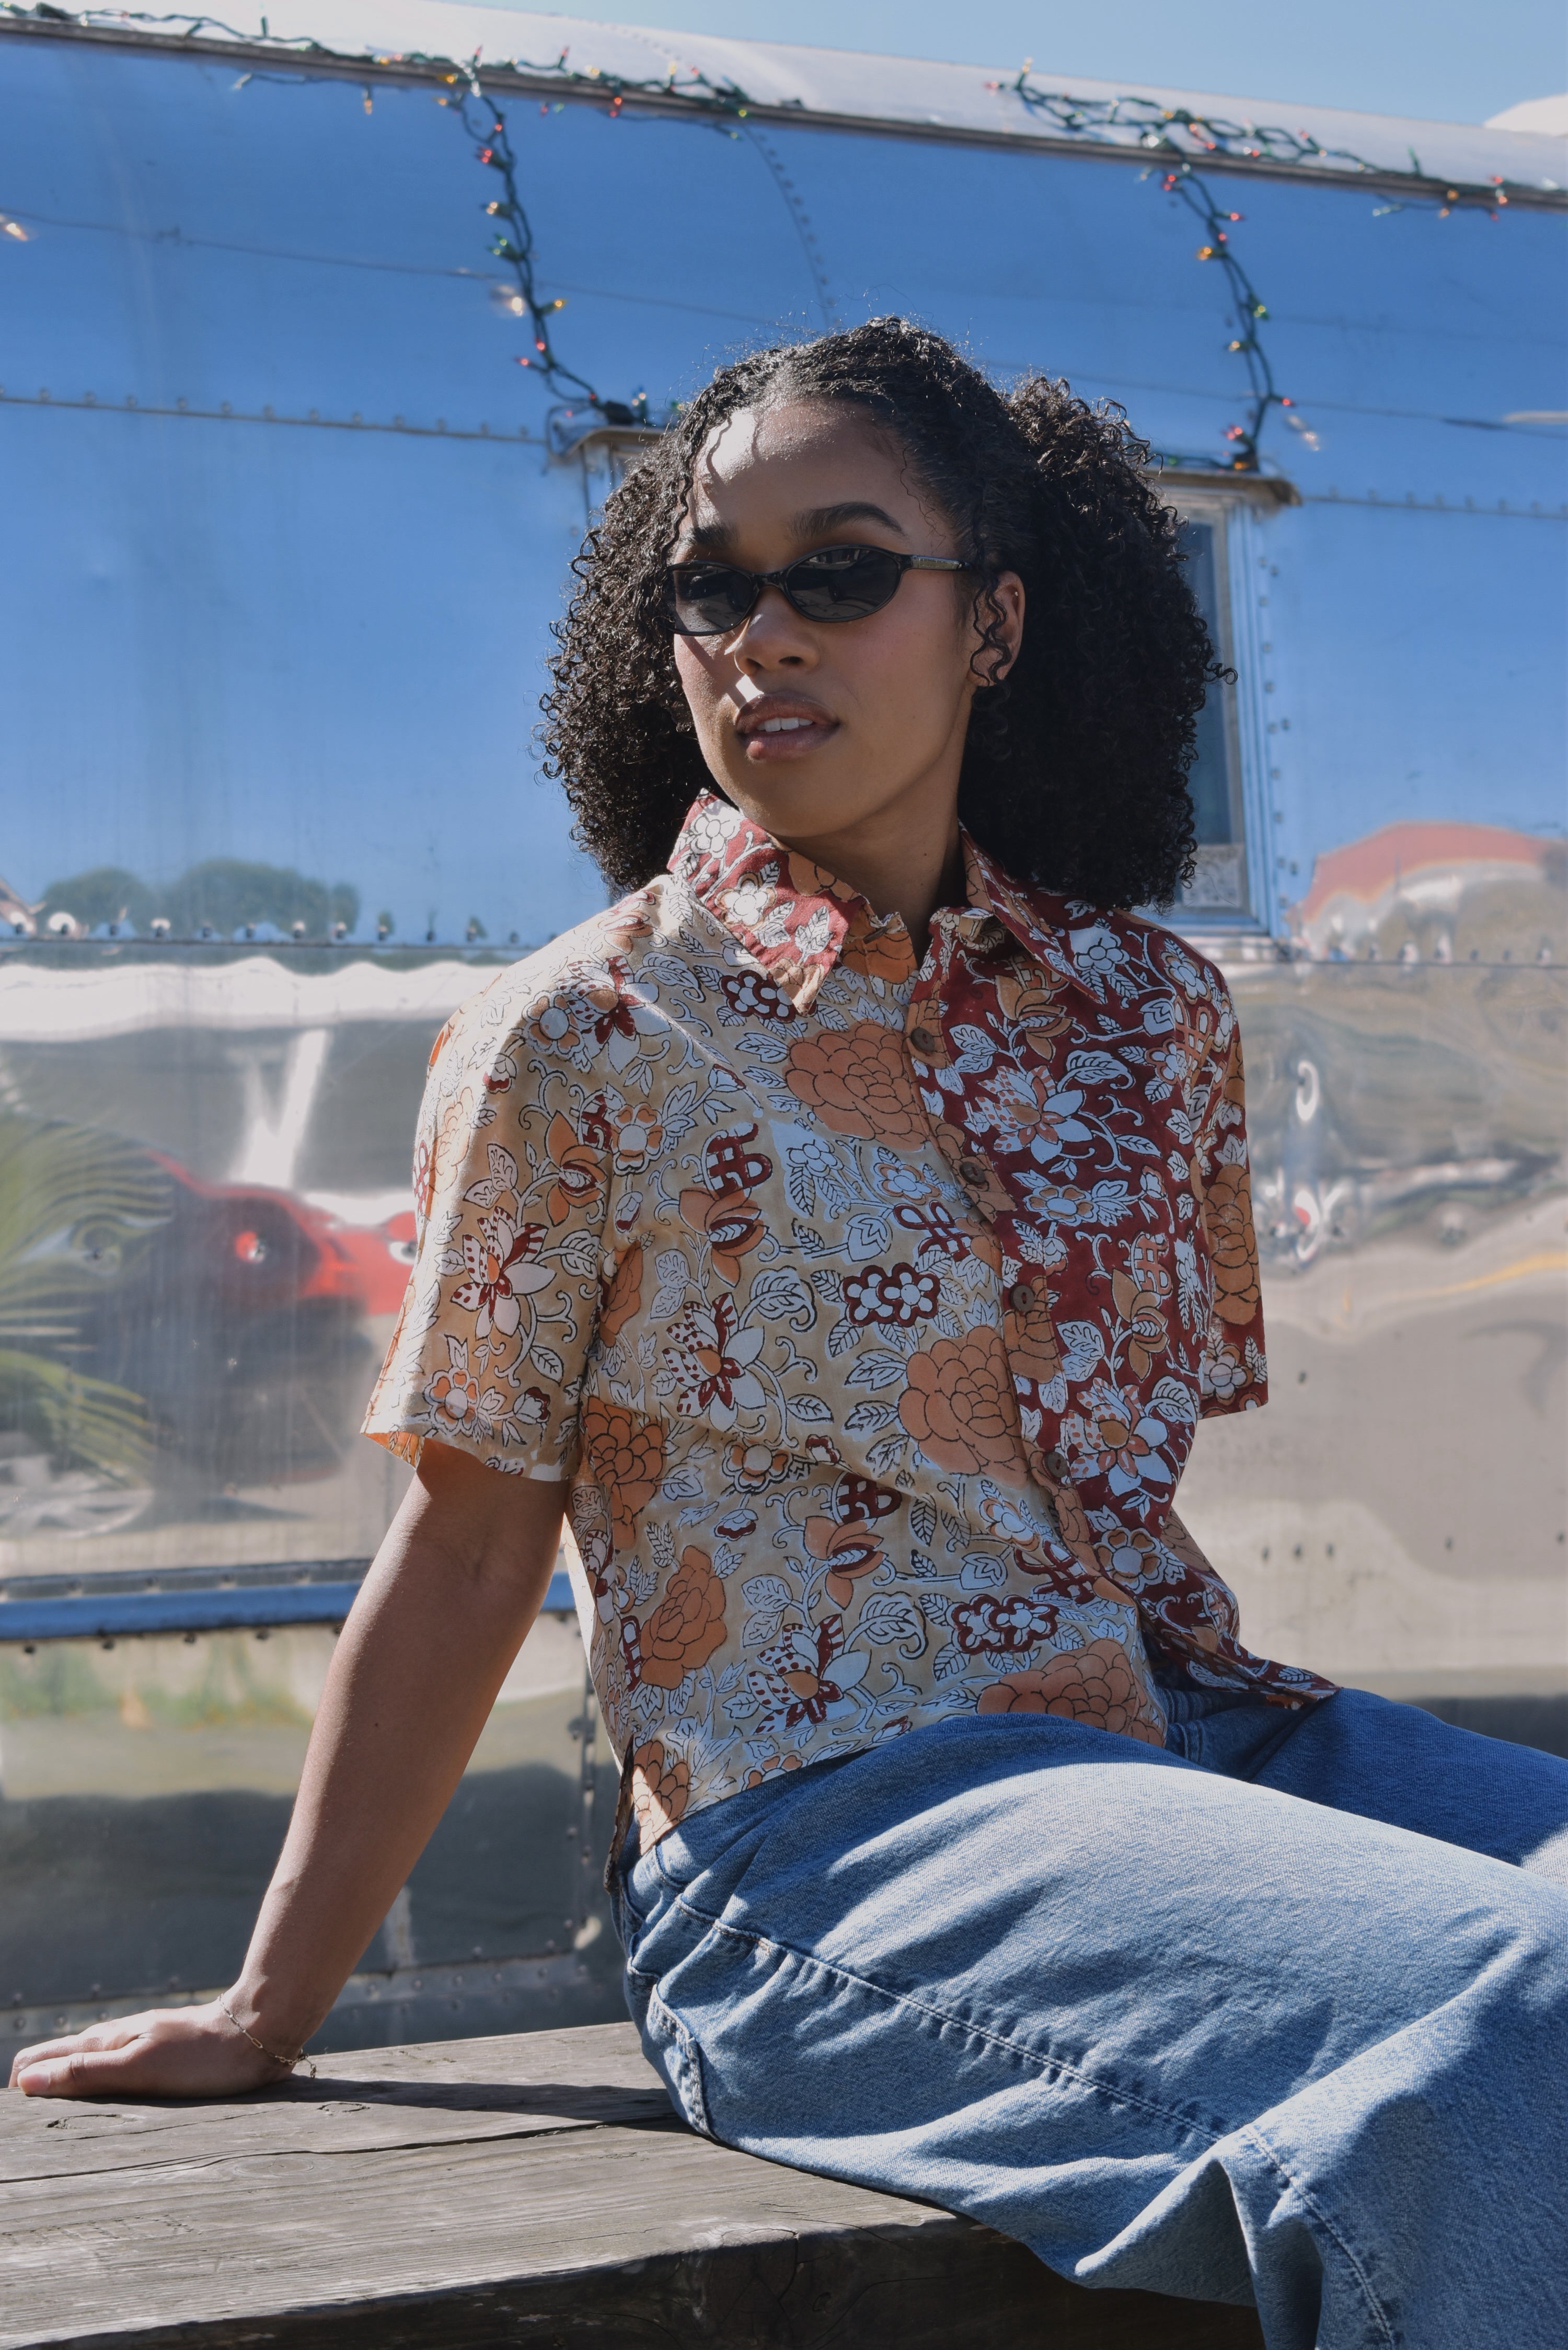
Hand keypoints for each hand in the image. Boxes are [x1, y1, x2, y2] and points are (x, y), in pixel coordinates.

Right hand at [9, 1999, 290, 2098]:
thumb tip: (26, 2081)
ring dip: (60, 2081)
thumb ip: (85, 2073)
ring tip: (45, 2106)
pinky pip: (112, 2067)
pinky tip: (98, 2095)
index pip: (37, 2060)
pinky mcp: (160, 2053)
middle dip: (31, 2082)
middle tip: (19, 2116)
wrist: (256, 2032)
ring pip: (84, 2061)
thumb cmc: (201, 2055)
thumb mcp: (139, 2068)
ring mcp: (138, 2044)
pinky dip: (91, 2080)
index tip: (11, 2118)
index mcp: (103, 2041)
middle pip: (57, 2059)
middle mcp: (115, 2039)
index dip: (19, 2087)